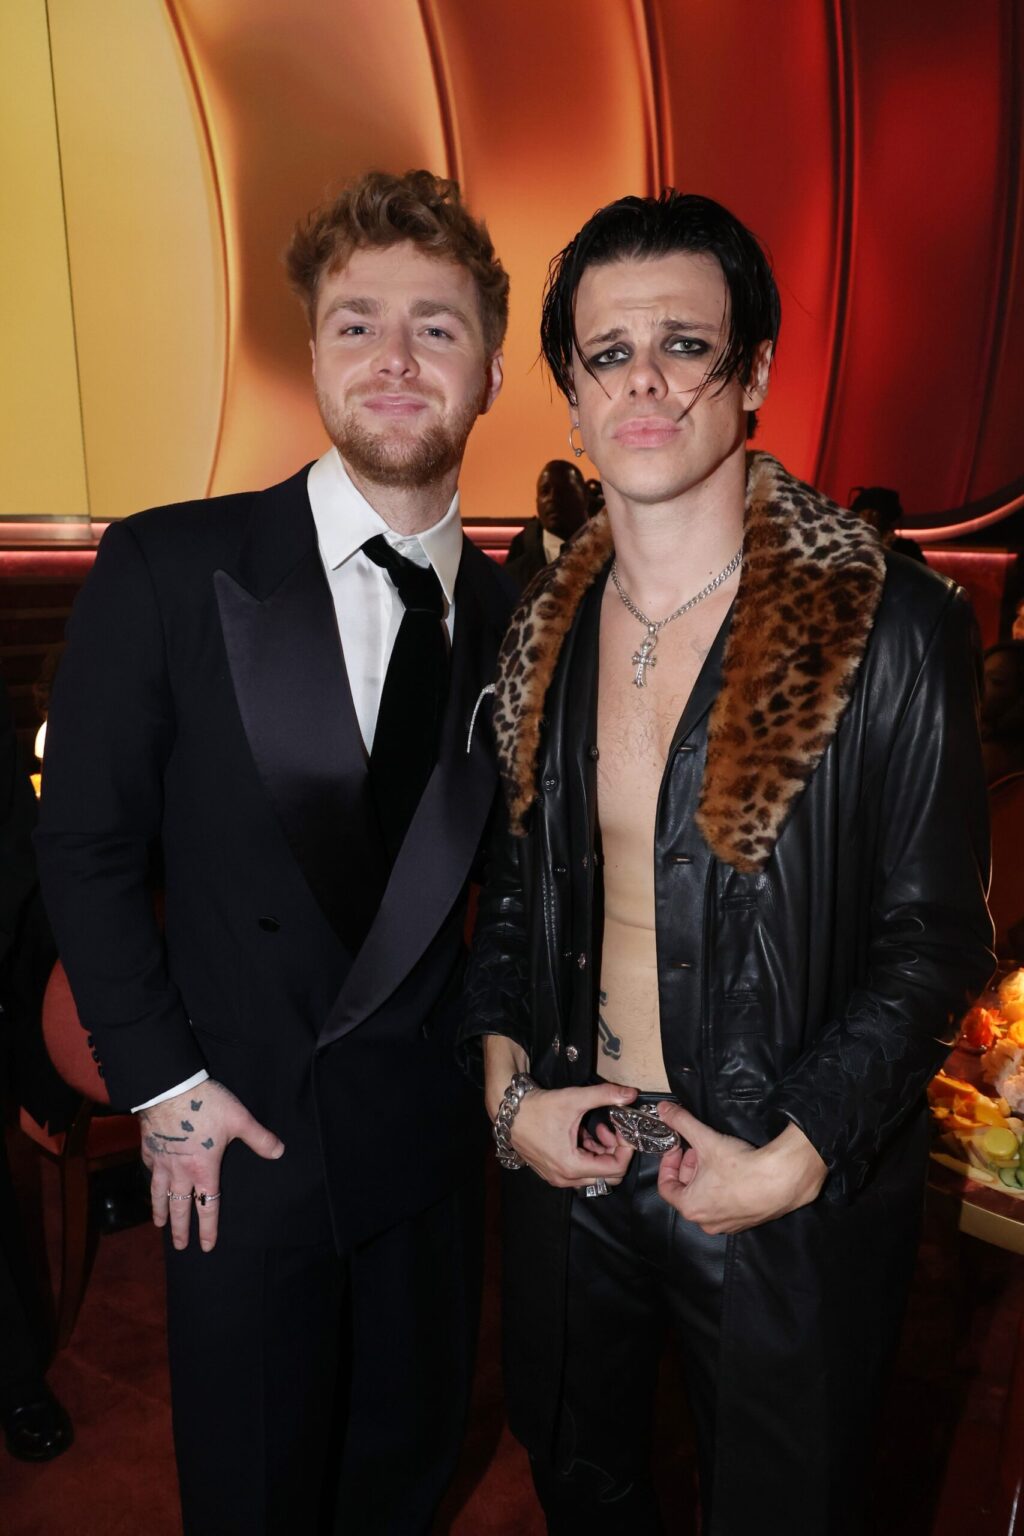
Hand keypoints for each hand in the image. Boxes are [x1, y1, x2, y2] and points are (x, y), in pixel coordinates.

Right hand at [138, 1081, 283, 1251]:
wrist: (170, 1088)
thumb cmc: (206, 1104)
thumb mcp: (239, 1120)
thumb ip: (259, 1138)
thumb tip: (280, 1152)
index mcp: (204, 1170)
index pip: (208, 1206)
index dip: (208, 1228)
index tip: (206, 1246)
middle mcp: (181, 1171)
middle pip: (180, 1206)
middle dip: (180, 1228)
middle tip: (179, 1246)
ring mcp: (162, 1161)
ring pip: (159, 1192)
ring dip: (160, 1210)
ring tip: (158, 1224)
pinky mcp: (149, 1147)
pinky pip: (149, 1169)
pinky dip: (150, 1180)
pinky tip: (151, 1182)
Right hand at [510, 1082, 638, 1189]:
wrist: (509, 1112)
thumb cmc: (538, 1108)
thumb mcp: (574, 1099)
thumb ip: (604, 1095)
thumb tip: (632, 1093)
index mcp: (572, 1166)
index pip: (616, 1168)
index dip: (625, 1148)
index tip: (622, 1128)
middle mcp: (566, 1178)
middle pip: (608, 1176)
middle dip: (615, 1151)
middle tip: (610, 1129)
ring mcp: (558, 1177)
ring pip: (595, 1174)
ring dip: (602, 1152)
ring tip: (596, 1129)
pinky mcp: (553, 1172)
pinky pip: (581, 1170)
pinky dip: (589, 1154)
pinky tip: (584, 1134)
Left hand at [655, 1104, 826, 1234]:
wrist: (783, 1180)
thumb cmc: (740, 1166)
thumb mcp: (706, 1139)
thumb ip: (681, 1122)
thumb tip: (663, 1109)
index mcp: (690, 1207)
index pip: (666, 1186)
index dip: (668, 1163)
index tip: (678, 1147)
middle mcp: (707, 1222)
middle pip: (688, 1191)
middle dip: (690, 1166)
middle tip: (699, 1148)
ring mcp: (729, 1225)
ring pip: (708, 1198)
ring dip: (707, 1177)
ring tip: (718, 1156)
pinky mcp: (748, 1222)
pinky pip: (728, 1204)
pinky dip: (725, 1188)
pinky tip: (737, 1170)